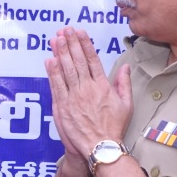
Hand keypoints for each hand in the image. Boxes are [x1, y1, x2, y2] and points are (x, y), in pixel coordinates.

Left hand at [44, 27, 132, 160]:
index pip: (93, 59)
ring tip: (56, 38)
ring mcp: (74, 97)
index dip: (85, 44)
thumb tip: (124, 67)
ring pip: (66, 70)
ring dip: (60, 53)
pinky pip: (57, 85)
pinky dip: (53, 72)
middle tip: (65, 29)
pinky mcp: (63, 106)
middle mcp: (88, 88)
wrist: (100, 147)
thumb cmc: (113, 128)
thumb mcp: (126, 104)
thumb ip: (124, 84)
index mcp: (103, 86)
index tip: (80, 32)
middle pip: (78, 61)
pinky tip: (49, 60)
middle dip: (70, 43)